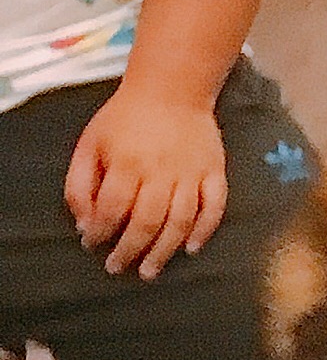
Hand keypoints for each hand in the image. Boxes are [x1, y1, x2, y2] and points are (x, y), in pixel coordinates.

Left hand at [63, 82, 227, 278]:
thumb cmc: (125, 118)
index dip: (99, 232)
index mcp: (127, 164)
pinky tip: (191, 248)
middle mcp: (161, 172)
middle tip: (118, 267)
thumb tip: (85, 224)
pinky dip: (205, 230)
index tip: (92, 244)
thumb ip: (79, 185)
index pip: (111, 210)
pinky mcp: (214, 171)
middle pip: (146, 223)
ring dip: (164, 250)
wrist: (172, 89)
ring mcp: (192, 173)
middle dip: (129, 251)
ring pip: (180, 221)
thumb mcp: (89, 144)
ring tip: (150, 270)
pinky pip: (215, 206)